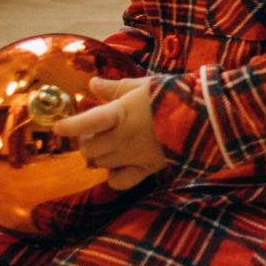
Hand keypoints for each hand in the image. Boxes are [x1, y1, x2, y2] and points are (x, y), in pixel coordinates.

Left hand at [52, 76, 170, 189]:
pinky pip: (120, 181)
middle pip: (89, 148)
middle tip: (93, 134)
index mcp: (120, 114)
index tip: (58, 126)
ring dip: (101, 156)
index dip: (69, 126)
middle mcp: (123, 138)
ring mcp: (134, 156)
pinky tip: (118, 167)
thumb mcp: (143, 86)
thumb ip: (115, 87)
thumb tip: (92, 83)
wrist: (207, 116)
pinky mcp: (147, 168)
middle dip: (87, 142)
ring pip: (102, 164)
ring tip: (109, 146)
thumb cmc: (172, 95)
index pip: (86, 123)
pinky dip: (114, 177)